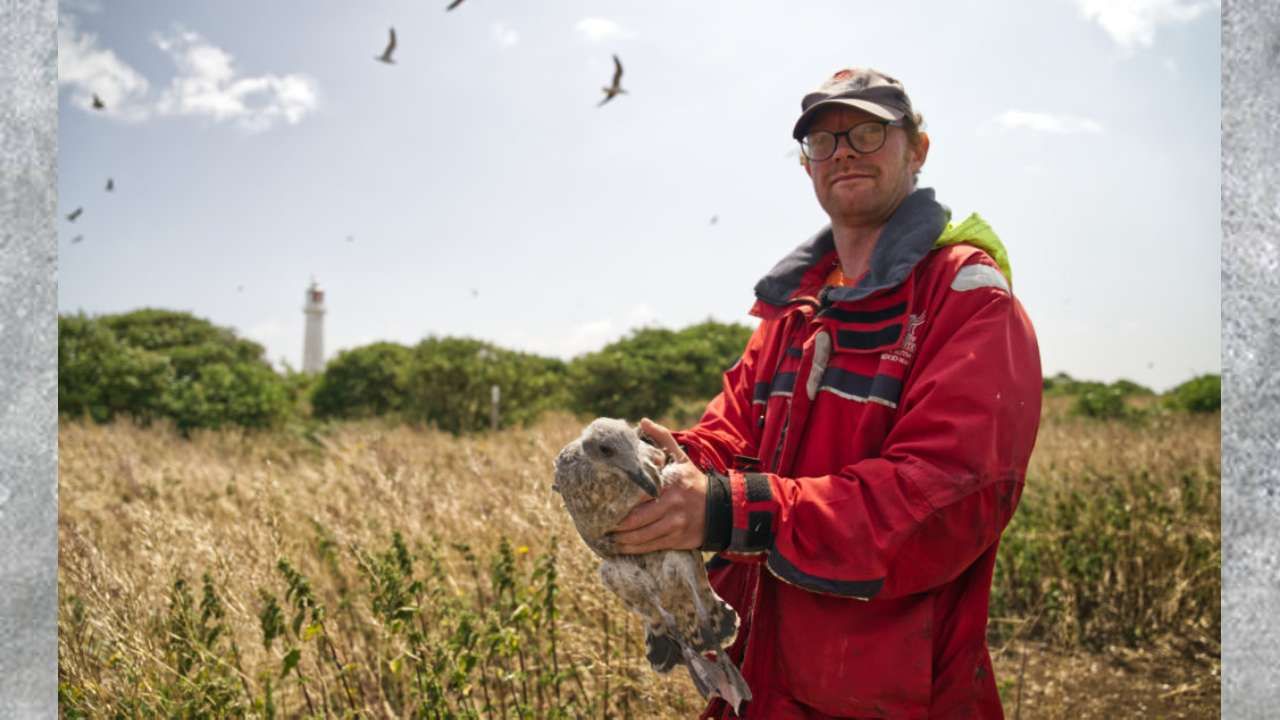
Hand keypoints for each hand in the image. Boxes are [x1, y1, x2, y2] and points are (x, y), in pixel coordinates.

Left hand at [610, 418, 706, 553]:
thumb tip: (643, 421)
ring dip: (621, 541)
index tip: (602, 504)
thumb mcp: (681, 459)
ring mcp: (675, 524)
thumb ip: (663, 439)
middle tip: (599, 524)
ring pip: (641, 537)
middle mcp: (672, 504)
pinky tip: (620, 548)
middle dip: (616, 525)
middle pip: (636, 520)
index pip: (638, 494)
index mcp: (669, 483)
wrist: (721, 509)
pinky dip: (633, 549)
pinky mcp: (677, 540)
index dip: (618, 502)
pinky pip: (651, 547)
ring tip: (606, 538)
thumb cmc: (694, 482)